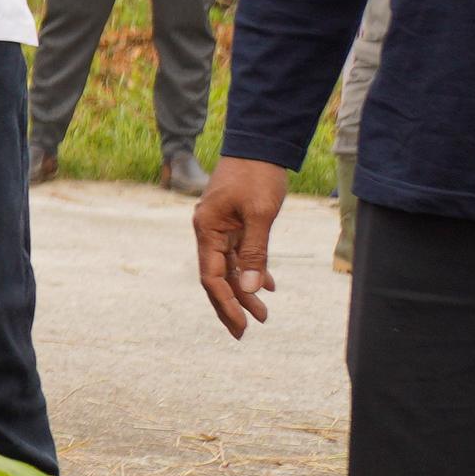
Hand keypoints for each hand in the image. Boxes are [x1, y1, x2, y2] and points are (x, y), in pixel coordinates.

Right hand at [193, 157, 290, 336]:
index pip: (211, 276)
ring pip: (230, 268)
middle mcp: (209, 231)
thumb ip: (254, 253)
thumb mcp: (261, 214)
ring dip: (244, 291)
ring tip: (263, 314)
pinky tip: (267, 286)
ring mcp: (221, 227)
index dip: (226, 303)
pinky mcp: (234, 222)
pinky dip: (252, 270)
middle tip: (246, 332)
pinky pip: (239, 254)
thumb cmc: (258, 175)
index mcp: (207, 229)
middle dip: (231, 305)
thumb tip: (249, 290)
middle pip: (216, 277)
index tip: (242, 325)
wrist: (260, 144)